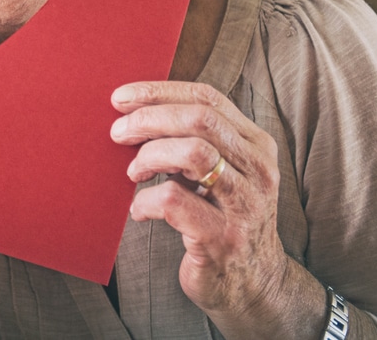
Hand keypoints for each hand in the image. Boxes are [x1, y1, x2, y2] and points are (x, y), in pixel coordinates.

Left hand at [110, 81, 324, 337]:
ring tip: (133, 173)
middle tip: (117, 133)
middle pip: (200, 119)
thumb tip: (133, 111)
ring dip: (150, 157)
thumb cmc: (221, 218)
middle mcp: (258, 169)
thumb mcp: (218, 173)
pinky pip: (175, 202)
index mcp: (255, 144)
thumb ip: (193, 141)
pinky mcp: (224, 238)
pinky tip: (139, 210)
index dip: (159, 92)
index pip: (207, 98)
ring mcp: (245, 205)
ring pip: (193, 153)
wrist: (252, 284)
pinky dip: (146, 201)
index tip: (120, 98)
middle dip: (149, 119)